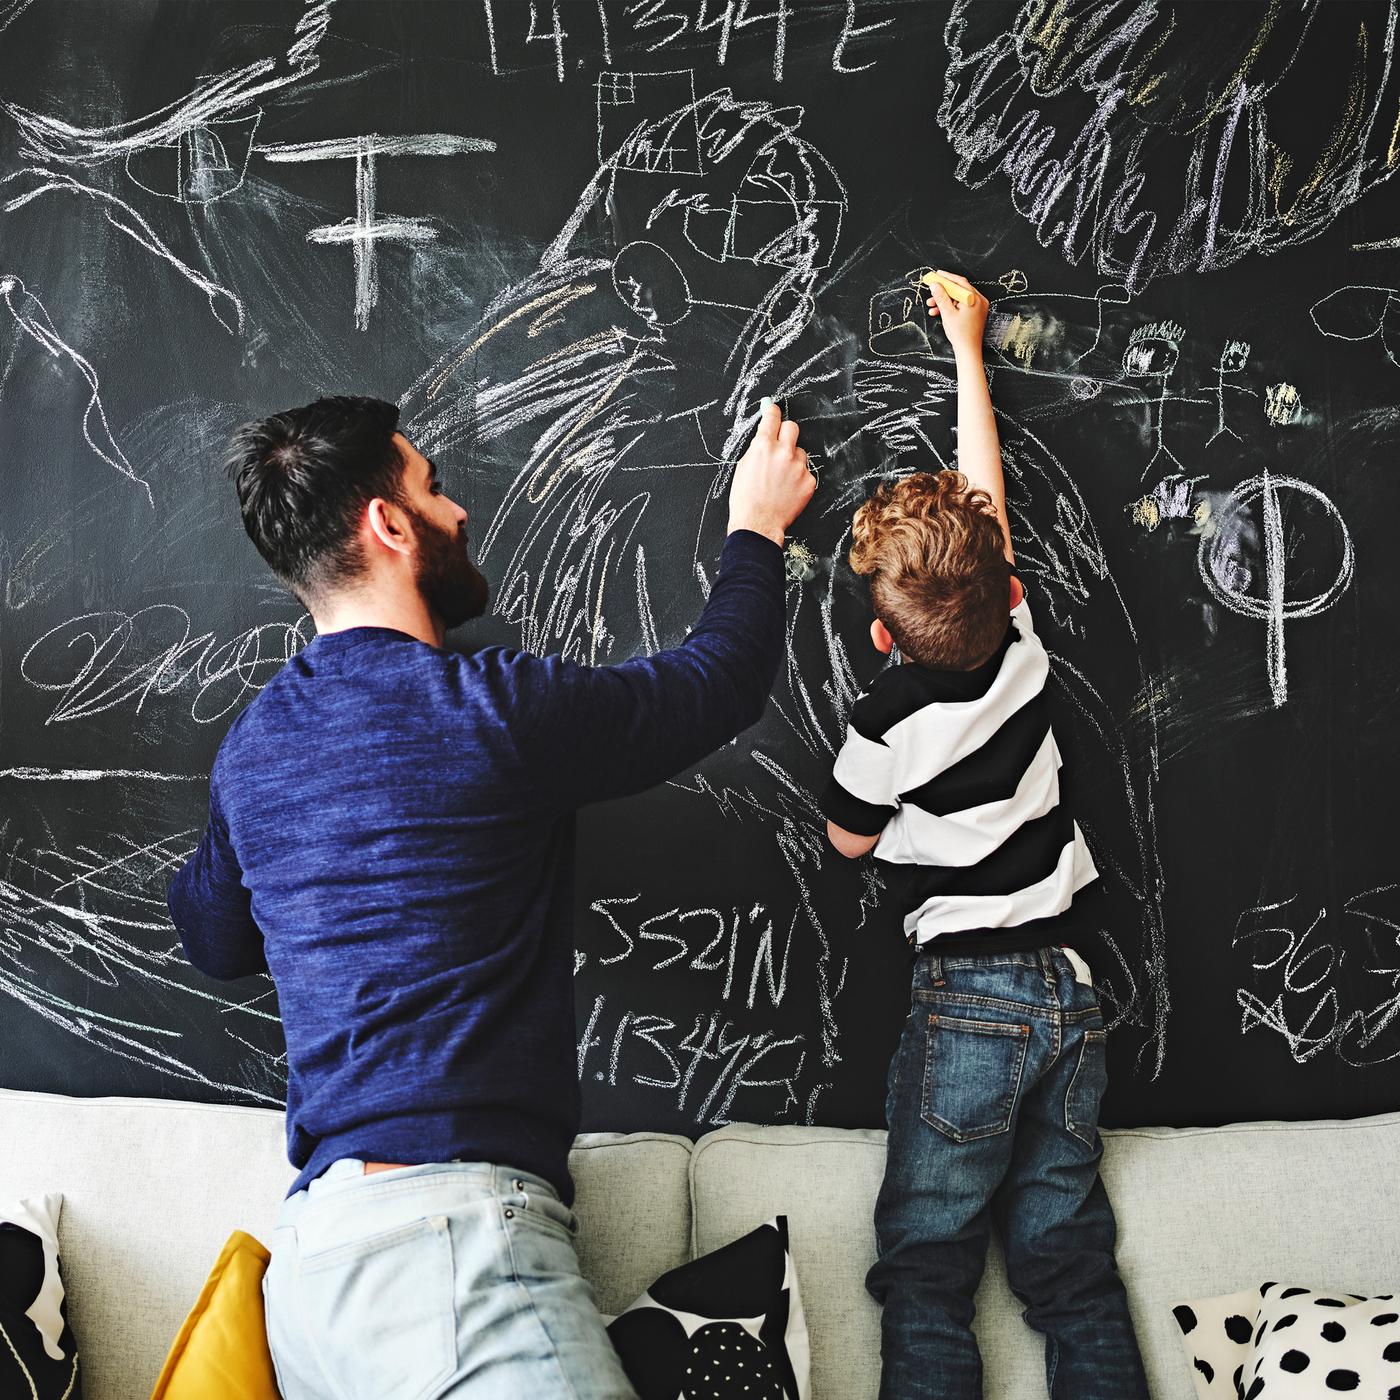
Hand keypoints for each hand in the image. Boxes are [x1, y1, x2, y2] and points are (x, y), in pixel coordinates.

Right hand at [727, 400, 815, 546]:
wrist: (758, 523)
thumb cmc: (746, 498)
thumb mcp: (743, 466)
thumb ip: (757, 447)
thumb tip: (764, 432)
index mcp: (763, 446)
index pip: (772, 417)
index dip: (772, 412)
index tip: (773, 410)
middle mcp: (783, 452)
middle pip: (792, 427)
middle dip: (786, 433)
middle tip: (780, 444)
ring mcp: (798, 467)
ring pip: (800, 452)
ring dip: (793, 460)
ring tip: (781, 478)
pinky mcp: (809, 481)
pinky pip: (806, 472)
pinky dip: (799, 478)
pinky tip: (788, 489)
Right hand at [926, 269, 987, 356]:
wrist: (968, 350)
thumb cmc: (961, 334)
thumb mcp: (947, 313)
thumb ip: (941, 297)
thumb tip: (935, 285)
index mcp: (974, 298)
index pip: (959, 282)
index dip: (946, 277)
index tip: (937, 275)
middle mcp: (979, 300)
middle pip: (959, 290)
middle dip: (943, 291)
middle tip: (932, 290)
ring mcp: (978, 307)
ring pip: (959, 298)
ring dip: (945, 300)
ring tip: (932, 305)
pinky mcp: (976, 313)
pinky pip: (962, 305)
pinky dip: (951, 307)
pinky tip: (939, 311)